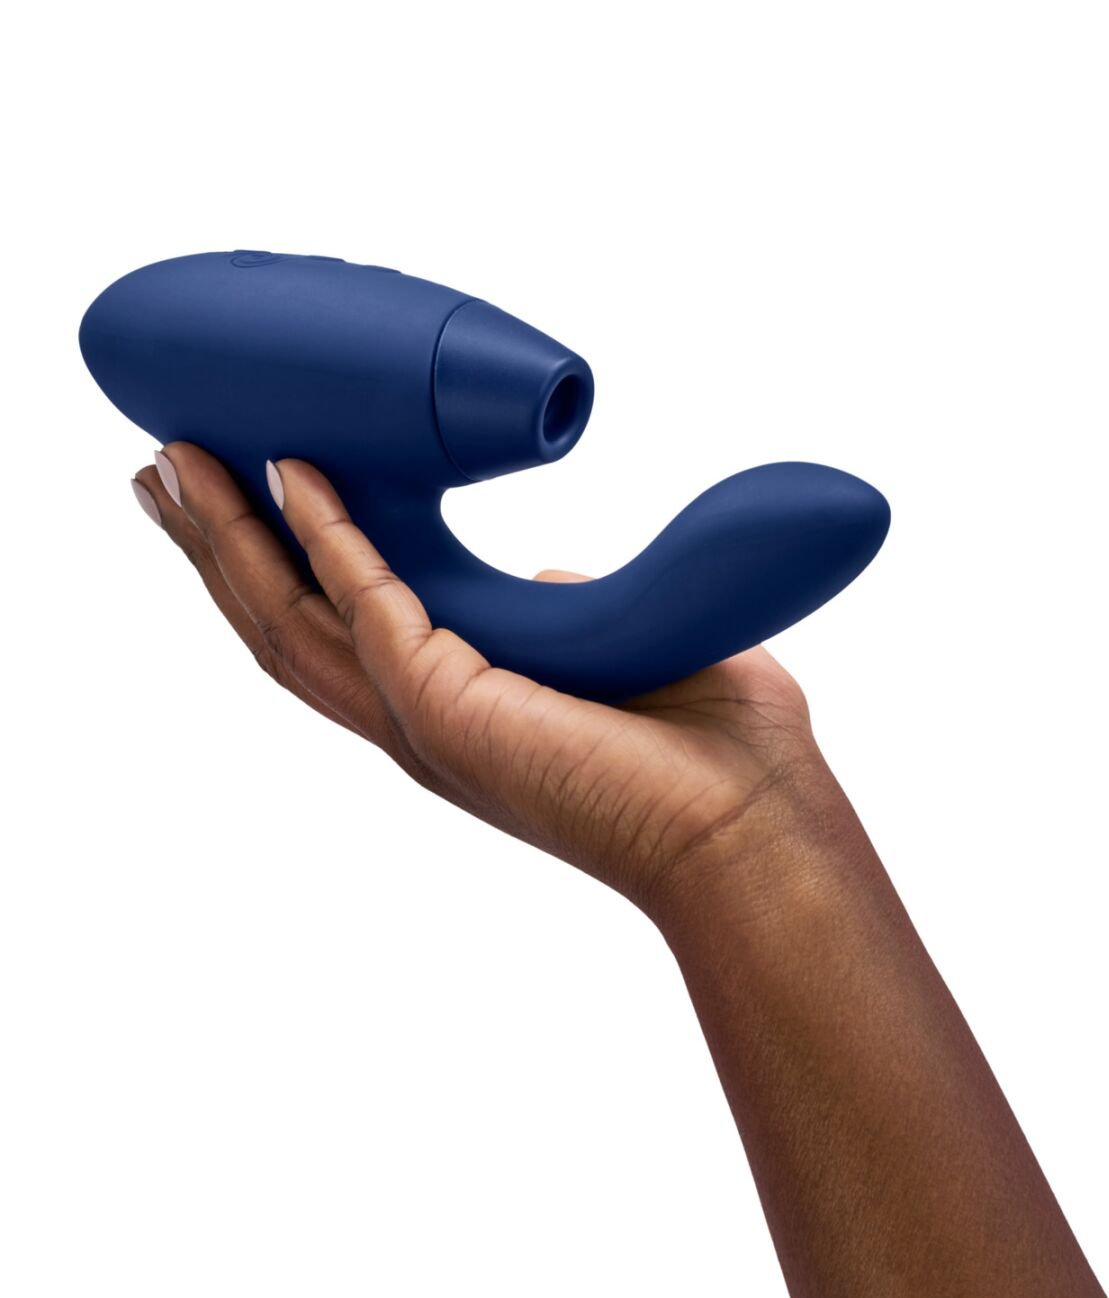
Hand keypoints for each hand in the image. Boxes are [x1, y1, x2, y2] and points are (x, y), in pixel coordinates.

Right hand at [133, 444, 825, 916]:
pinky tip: (290, 469)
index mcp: (457, 712)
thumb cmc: (720, 761)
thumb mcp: (619, 652)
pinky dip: (327, 536)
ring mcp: (428, 725)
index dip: (277, 564)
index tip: (238, 487)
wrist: (756, 830)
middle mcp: (422, 724)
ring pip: (292, 626)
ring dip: (230, 540)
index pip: (335, 632)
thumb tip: (543, 578)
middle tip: (158, 466)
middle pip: (281, 629)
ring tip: (174, 463)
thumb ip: (563, 614)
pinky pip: (367, 605)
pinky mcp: (453, 710)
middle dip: (215, 547)